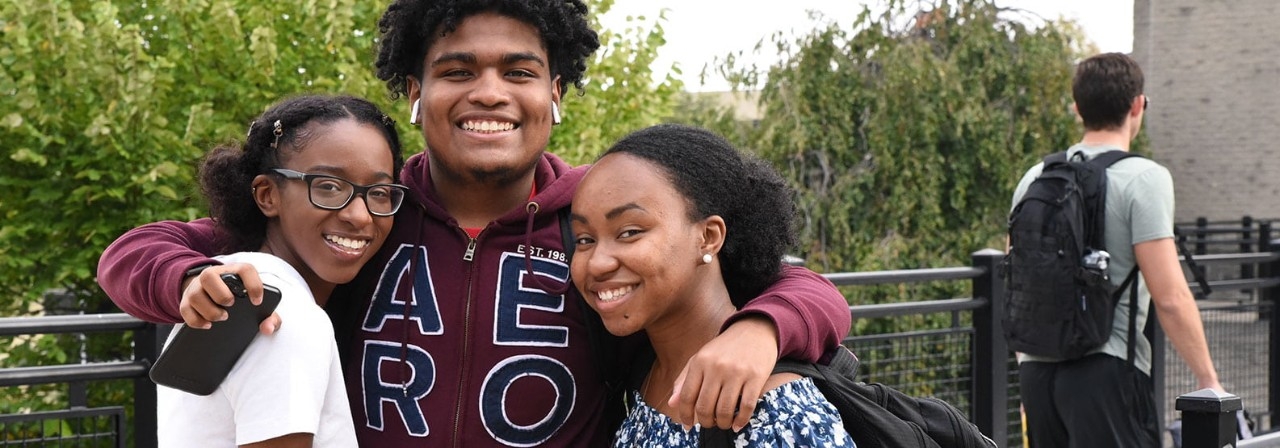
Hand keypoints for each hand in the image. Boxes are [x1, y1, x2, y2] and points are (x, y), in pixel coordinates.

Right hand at [179, 263, 279, 334]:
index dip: (253, 285)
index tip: (257, 302)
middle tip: (231, 306)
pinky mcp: (186, 300)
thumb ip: (270, 316)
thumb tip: (268, 328)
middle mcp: (214, 275)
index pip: (245, 269)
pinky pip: (185, 309)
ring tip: (222, 317)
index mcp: (235, 272)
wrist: (213, 292)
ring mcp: (197, 287)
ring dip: (209, 310)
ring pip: (195, 294)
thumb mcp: (255, 303)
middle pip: (209, 276)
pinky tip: (208, 325)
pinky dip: (196, 320)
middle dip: (221, 294)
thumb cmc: (240, 298)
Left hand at [669, 316, 778, 430]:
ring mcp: (737, 372)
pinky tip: (737, 424)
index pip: (687, 396)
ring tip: (723, 423)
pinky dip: (741, 421)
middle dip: (706, 422)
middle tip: (709, 424)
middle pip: (705, 407)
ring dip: (723, 423)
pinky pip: (746, 407)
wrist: (755, 330)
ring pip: (725, 410)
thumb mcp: (701, 358)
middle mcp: (716, 367)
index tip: (688, 425)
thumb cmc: (725, 348)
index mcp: (699, 362)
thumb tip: (672, 404)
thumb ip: (684, 380)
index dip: (685, 415)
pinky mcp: (756, 377)